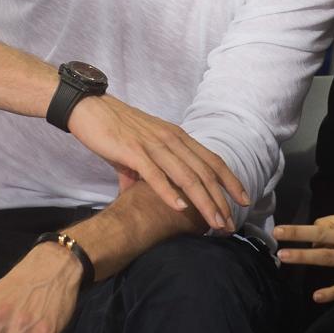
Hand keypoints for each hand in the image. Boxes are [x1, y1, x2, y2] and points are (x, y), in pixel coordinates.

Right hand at [69, 94, 247, 231]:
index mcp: (177, 137)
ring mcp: (153, 145)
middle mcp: (171, 139)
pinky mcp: (133, 151)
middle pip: (204, 172)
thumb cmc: (114, 130)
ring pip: (186, 176)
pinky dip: (169, 192)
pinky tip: (181, 208)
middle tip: (231, 223)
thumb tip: (139, 197)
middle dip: (221, 199)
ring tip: (214, 222)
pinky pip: (155, 174)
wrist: (89, 109)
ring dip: (203, 201)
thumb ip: (143, 175)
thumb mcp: (137, 151)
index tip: (244, 198)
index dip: (230, 180)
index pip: (211, 160)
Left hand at [275, 212, 333, 301]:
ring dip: (303, 256)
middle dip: (297, 234)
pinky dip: (330, 292)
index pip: (322, 225)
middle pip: (320, 235)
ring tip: (283, 255)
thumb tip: (315, 232)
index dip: (307, 230)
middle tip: (276, 233)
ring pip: (326, 257)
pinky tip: (316, 296)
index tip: (294, 234)